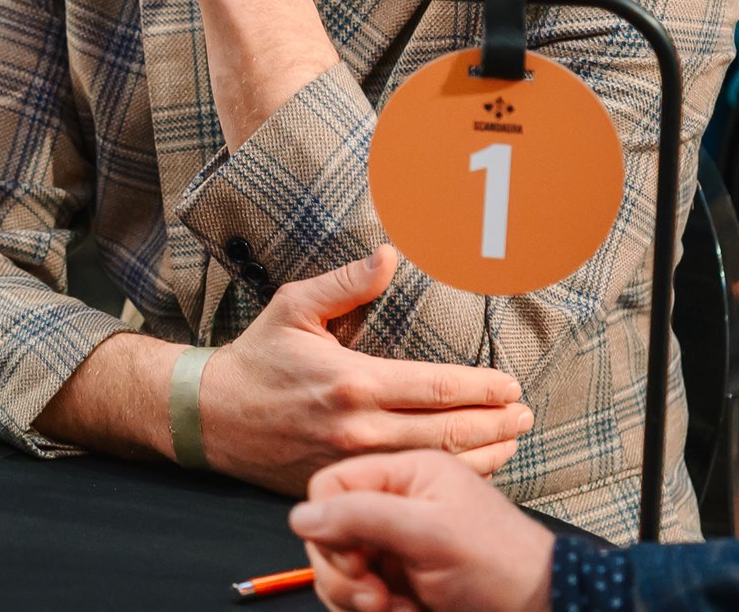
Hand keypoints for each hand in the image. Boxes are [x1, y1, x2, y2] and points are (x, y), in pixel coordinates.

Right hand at [197, 247, 531, 495]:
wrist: (212, 416)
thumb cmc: (257, 357)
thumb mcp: (295, 306)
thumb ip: (346, 283)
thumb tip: (390, 255)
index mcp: (353, 381)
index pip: (436, 388)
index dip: (481, 389)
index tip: (510, 384)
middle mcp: (358, 427)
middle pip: (447, 432)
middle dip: (495, 424)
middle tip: (526, 414)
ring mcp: (352, 462)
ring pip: (432, 465)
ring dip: (481, 455)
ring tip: (511, 441)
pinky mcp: (343, 483)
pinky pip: (404, 484)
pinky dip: (444, 478)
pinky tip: (468, 467)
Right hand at [290, 449, 555, 611]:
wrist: (538, 607)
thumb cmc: (500, 564)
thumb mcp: (430, 532)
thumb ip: (363, 516)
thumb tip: (302, 515)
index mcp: (405, 474)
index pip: (330, 486)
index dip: (329, 524)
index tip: (354, 557)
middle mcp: (395, 505)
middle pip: (328, 532)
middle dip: (343, 571)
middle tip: (373, 594)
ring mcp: (394, 545)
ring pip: (338, 568)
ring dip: (355, 596)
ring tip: (391, 606)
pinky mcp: (397, 580)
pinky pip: (357, 594)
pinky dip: (371, 609)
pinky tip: (400, 611)